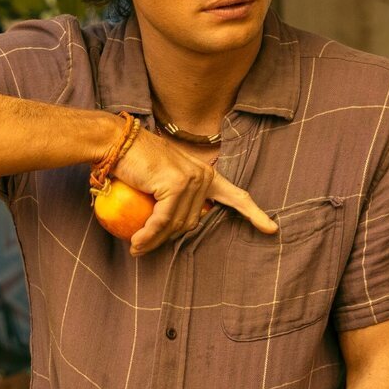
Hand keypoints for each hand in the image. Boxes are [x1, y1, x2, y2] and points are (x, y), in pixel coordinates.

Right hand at [114, 131, 275, 257]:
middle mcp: (203, 176)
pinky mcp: (176, 185)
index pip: (236, 196)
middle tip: (144, 244)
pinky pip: (162, 220)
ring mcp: (192, 179)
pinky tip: (136, 243)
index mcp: (205, 174)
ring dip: (154, 240)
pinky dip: (148, 234)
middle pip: (191, 222)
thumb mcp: (161, 179)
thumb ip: (175, 197)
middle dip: (167, 238)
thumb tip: (179, 226)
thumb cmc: (134, 160)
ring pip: (176, 224)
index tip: (272, 229)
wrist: (116, 141)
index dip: (253, 214)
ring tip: (137, 247)